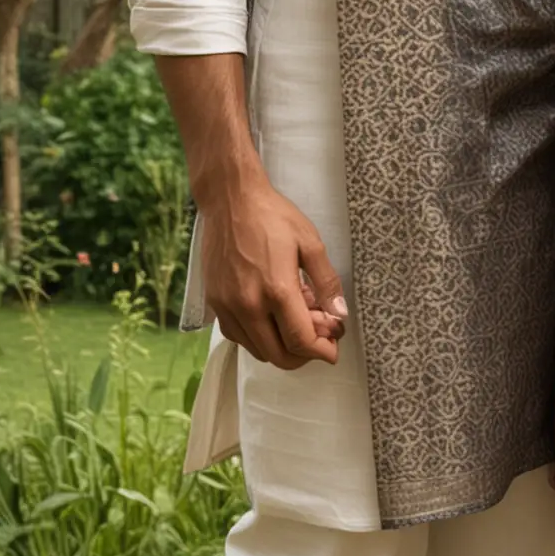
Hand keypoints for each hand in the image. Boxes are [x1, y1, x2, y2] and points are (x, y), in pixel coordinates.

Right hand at [199, 172, 346, 369]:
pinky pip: (239, 337)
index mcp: (276, 290)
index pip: (300, 340)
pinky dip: (259, 338)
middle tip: (320, 336)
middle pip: (279, 355)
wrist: (230, 201)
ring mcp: (227, 307)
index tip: (334, 347)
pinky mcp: (215, 304)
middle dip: (305, 354)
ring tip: (298, 321)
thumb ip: (327, 282)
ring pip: (258, 350)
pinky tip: (272, 319)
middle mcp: (248, 305)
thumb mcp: (310, 242)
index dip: (322, 350)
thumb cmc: (273, 217)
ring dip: (282, 347)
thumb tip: (339, 315)